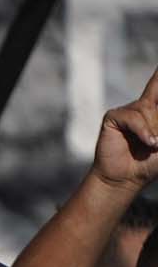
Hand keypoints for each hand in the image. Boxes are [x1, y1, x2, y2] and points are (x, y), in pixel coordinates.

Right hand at [90, 62, 157, 191]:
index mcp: (157, 109)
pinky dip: (143, 131)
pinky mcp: (114, 117)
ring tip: (154, 145)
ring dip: (155, 130)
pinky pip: (133, 117)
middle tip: (155, 131)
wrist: (127, 178)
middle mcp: (144, 105)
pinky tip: (148, 142)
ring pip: (148, 110)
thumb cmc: (150, 162)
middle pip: (156, 88)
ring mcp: (128, 110)